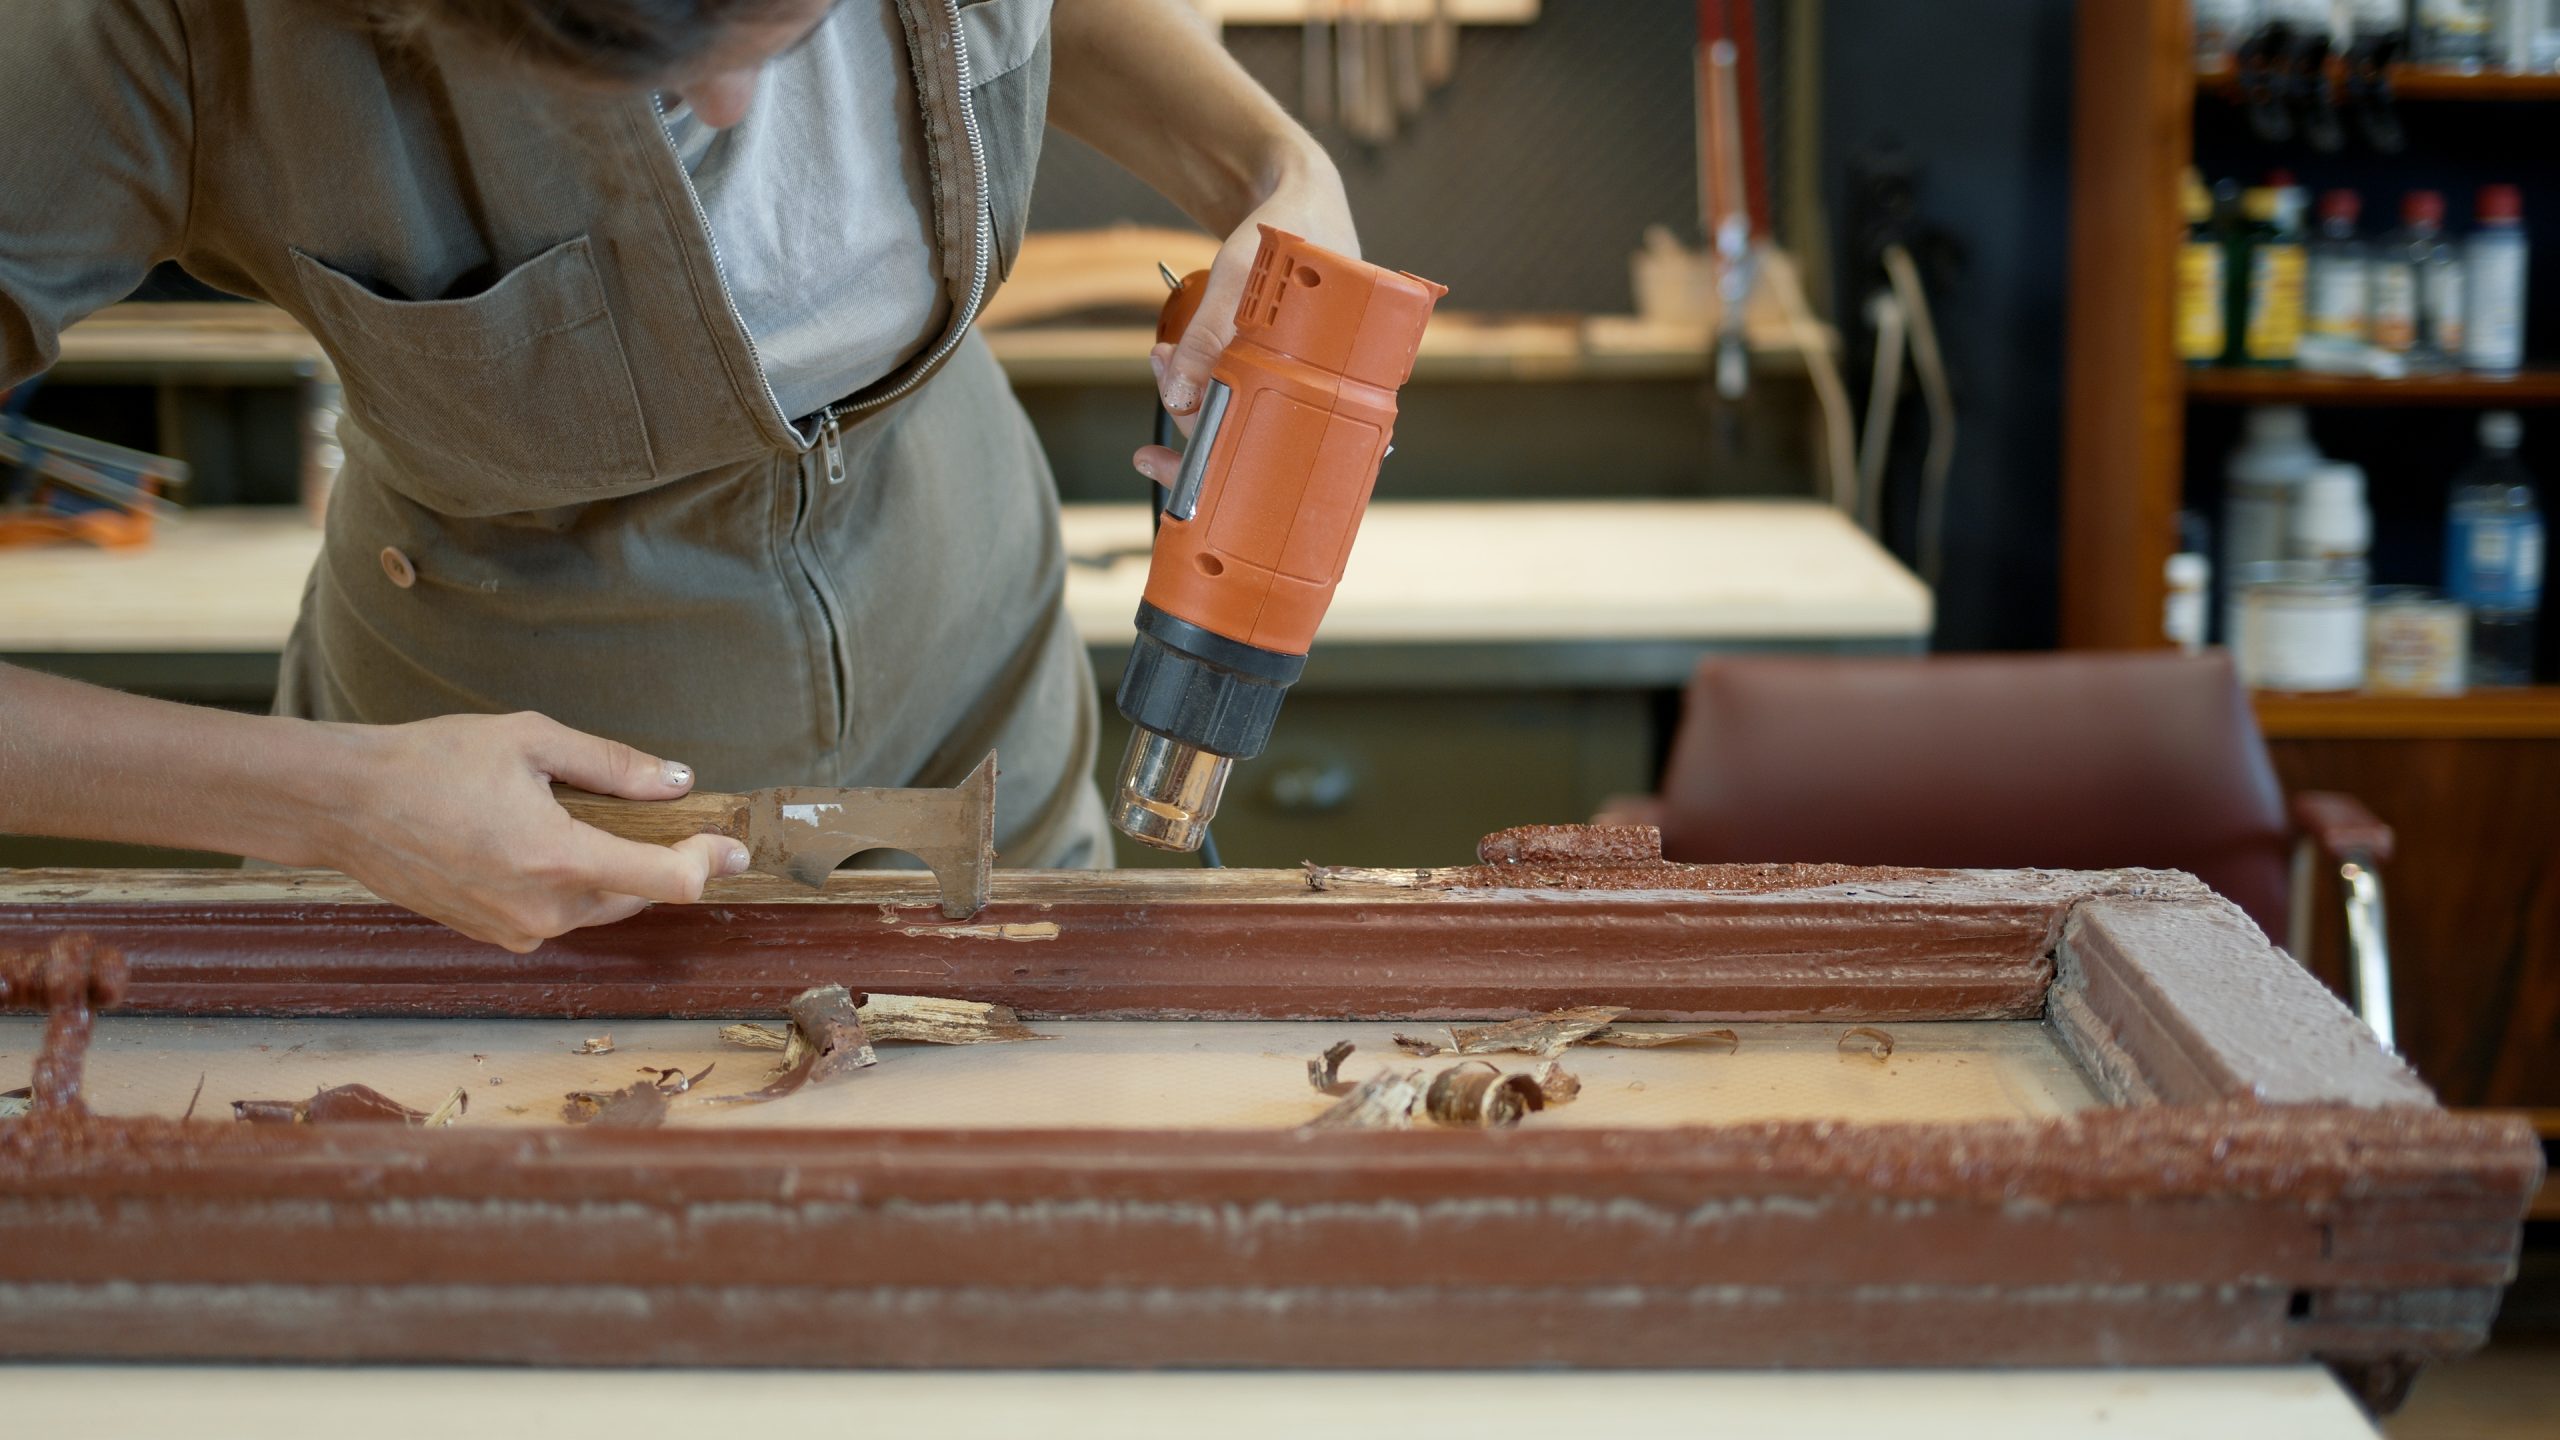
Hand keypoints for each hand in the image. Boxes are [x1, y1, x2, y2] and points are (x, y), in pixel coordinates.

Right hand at [313, 711, 748, 952]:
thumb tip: (677, 781)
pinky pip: (558, 914)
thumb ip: (614, 765)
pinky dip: (571, 883)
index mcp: (558, 860)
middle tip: (662, 812)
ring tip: (587, 817)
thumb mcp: (531, 741)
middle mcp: (542, 910)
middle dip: (657, 857)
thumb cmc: (431, 761)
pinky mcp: (494, 935)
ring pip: (598, 907)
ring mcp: (515, 931)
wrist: (344, 804)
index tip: (734, 846)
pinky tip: (544, 839)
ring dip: (611, 870)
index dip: (709, 861)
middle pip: (637, 895)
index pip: (666, 880)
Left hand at [1133, 146, 1358, 488]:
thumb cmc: (1290, 231)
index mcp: (1348, 386)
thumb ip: (1210, 336)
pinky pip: (1241, 390)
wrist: (1301, 191)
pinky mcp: (1282, 362)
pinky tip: (1173, 369)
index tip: (1176, 475)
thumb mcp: (1243, 277)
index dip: (1229, 475)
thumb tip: (1181, 400)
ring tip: (1162, 362)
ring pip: (1245, 416)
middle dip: (1198, 422)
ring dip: (1194, 397)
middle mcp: (1331, 391)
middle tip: (1163, 386)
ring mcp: (1306, 377)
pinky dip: (1204, 381)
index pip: (1288, 460)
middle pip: (1259, 442)